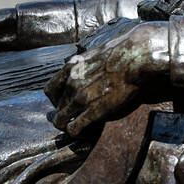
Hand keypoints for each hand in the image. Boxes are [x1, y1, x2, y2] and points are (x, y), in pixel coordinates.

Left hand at [45, 22, 169, 136]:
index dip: (56, 99)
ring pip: (61, 120)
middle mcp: (71, 83)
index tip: (63, 102)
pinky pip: (74, 128)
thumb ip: (84, 63)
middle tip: (72, 117)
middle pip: (57, 106)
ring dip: (66, 125)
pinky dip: (75, 132)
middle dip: (63, 113)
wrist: (134, 57)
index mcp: (70, 67)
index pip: (50, 90)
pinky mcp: (93, 110)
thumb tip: (86, 66)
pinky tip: (81, 132)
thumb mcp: (94, 52)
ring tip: (74, 128)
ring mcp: (80, 97)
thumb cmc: (120, 51)